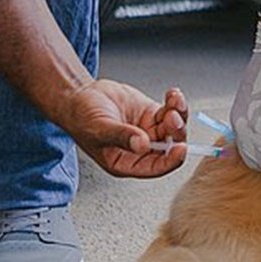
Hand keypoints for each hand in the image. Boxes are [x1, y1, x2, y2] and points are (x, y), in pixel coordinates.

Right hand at [55, 80, 188, 177]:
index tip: (181, 148)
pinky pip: (171, 112)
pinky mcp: (152, 115)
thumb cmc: (82, 118)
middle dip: (176, 132)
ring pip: (175, 129)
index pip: (156, 167)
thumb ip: (121, 136)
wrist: (80, 96)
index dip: (171, 160)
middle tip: (171, 116)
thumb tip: (142, 145)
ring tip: (172, 100)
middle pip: (170, 147)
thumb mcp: (99, 129)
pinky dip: (176, 103)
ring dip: (178, 115)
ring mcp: (149, 132)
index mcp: (127, 162)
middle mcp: (141, 150)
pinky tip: (172, 94)